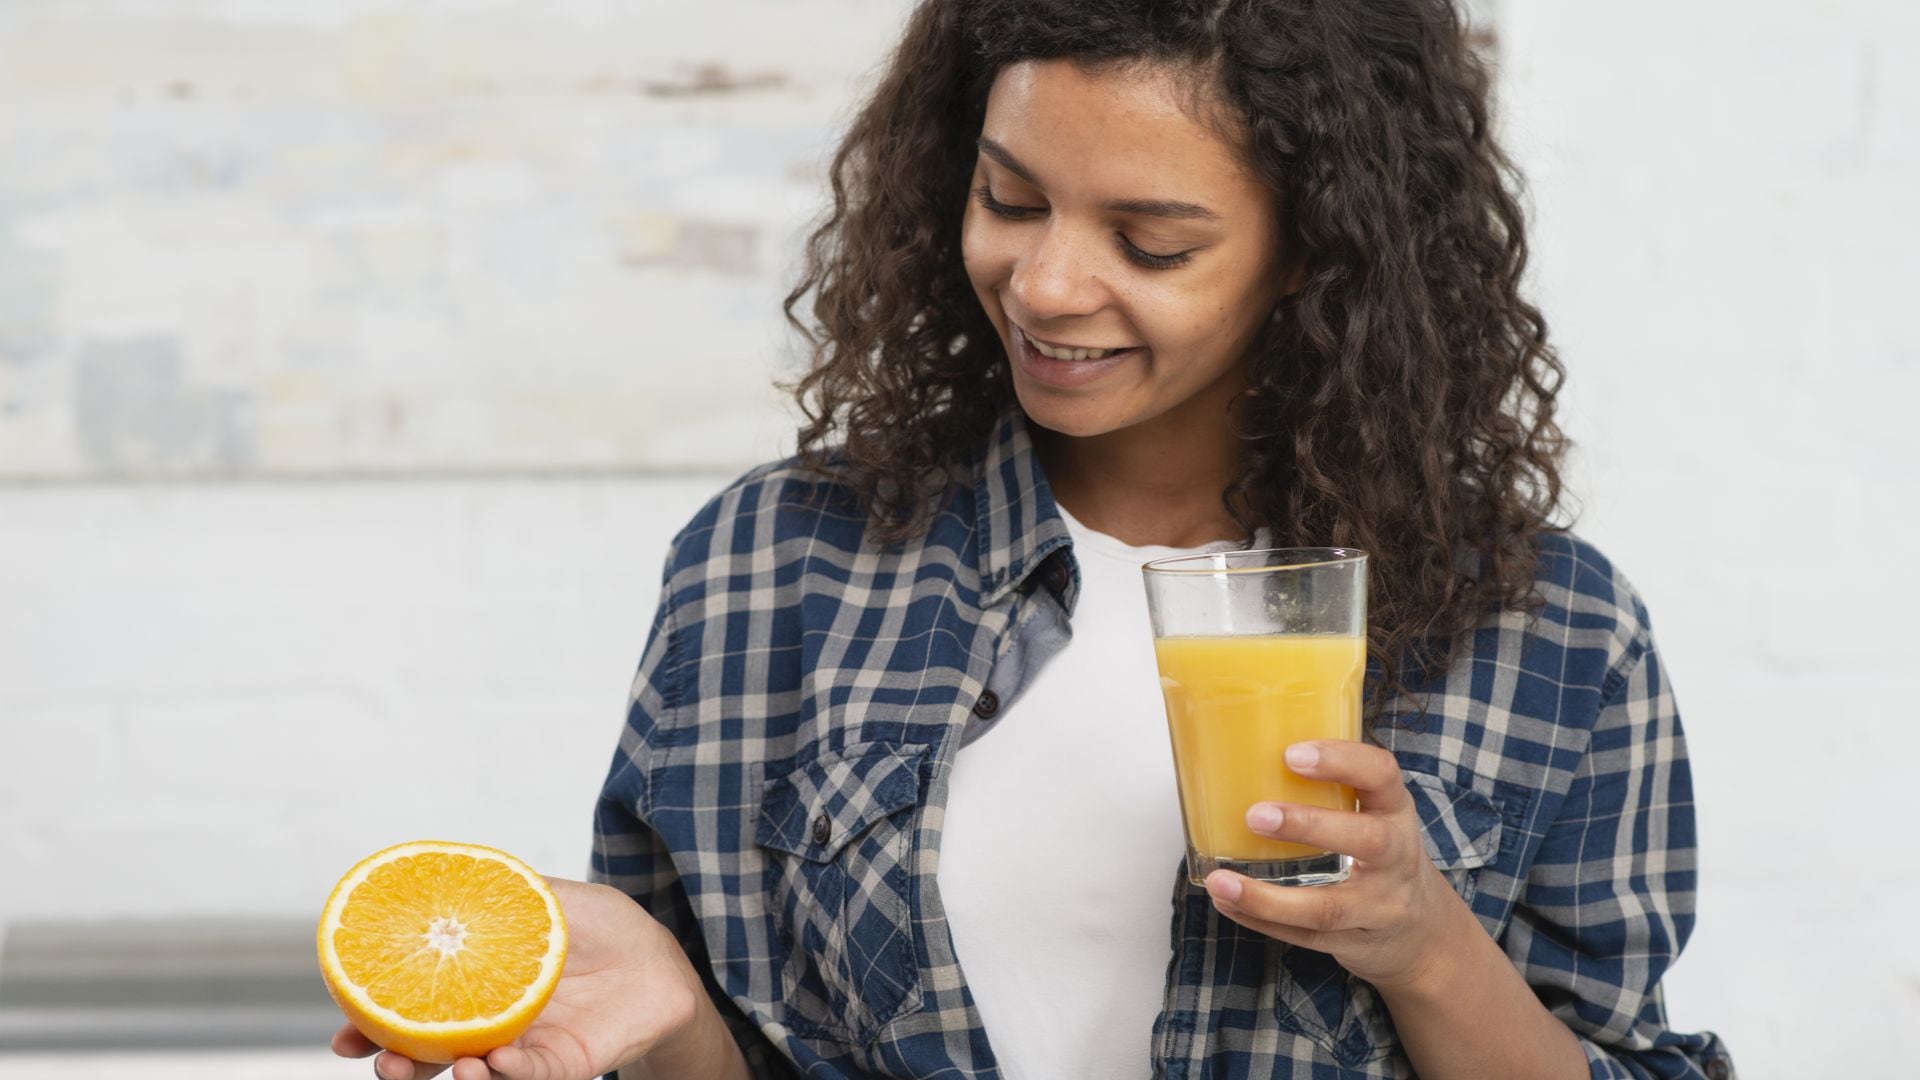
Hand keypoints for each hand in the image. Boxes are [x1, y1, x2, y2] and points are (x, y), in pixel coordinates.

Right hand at [330, 877, 710, 1079]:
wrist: (659, 957)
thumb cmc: (599, 926)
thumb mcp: (546, 898)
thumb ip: (499, 893)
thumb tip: (440, 877)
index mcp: (475, 988)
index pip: (412, 1015)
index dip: (374, 1028)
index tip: (344, 1036)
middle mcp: (491, 1027)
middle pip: (430, 1059)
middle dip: (397, 1068)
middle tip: (381, 1063)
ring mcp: (524, 1050)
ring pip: (474, 1077)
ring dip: (451, 1079)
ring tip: (451, 1068)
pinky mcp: (563, 1066)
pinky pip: (529, 1078)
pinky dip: (509, 1074)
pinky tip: (498, 1062)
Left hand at [1203, 740, 1461, 993]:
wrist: (1423, 930)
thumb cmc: (1381, 852)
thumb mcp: (1375, 812)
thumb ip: (1333, 785)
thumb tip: (1248, 746)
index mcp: (1395, 810)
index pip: (1381, 775)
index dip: (1341, 761)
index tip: (1292, 754)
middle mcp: (1395, 858)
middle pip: (1367, 841)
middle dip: (1310, 826)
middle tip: (1255, 815)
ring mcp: (1378, 907)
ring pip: (1327, 908)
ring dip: (1267, 898)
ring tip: (1221, 881)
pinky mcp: (1354, 942)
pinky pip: (1306, 937)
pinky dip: (1261, 921)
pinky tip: (1227, 903)